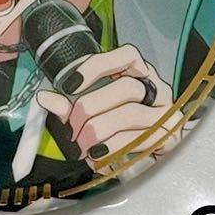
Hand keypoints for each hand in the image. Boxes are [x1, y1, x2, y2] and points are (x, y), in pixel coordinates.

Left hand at [36, 44, 183, 166]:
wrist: (144, 159)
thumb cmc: (116, 128)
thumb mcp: (91, 112)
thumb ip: (71, 104)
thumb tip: (45, 98)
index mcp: (141, 74)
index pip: (127, 56)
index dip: (97, 67)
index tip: (69, 86)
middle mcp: (157, 89)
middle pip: (126, 87)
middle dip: (91, 107)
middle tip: (72, 128)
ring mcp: (166, 113)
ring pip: (130, 114)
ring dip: (99, 131)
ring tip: (81, 146)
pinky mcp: (168, 137)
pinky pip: (138, 140)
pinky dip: (112, 149)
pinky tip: (97, 156)